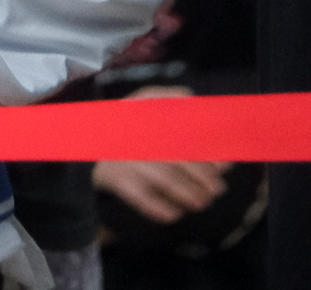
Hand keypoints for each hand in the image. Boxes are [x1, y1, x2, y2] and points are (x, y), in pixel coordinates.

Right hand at [92, 86, 226, 223]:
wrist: (86, 138)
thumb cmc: (123, 119)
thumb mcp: (144, 99)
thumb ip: (170, 96)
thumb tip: (194, 99)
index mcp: (150, 118)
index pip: (185, 137)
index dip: (206, 153)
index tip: (224, 165)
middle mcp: (141, 139)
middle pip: (177, 161)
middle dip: (201, 178)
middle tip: (218, 190)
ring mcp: (129, 162)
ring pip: (163, 180)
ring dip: (187, 194)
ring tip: (202, 202)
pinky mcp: (118, 181)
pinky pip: (141, 199)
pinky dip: (159, 209)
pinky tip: (174, 214)